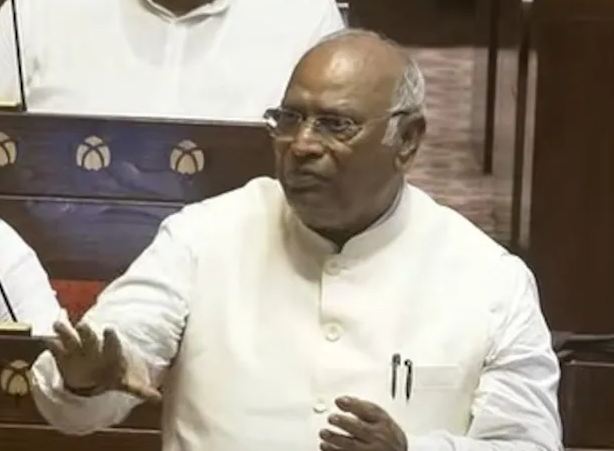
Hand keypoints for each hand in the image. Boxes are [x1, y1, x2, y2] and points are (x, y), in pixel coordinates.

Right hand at [46, 321, 161, 401]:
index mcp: (111, 352)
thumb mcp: (125, 382)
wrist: (95, 373)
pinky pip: (56, 347)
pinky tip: (47, 339)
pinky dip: (52, 344)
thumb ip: (139, 389)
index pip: (112, 343)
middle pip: (90, 337)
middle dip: (87, 332)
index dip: (111, 338)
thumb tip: (158, 398)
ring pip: (71, 337)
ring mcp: (78, 349)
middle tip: (82, 325)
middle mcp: (95, 347)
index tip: (109, 329)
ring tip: (58, 324)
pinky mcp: (63, 355)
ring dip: (65, 332)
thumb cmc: (112, 374)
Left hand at [319, 396, 406, 450]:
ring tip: (324, 433)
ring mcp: (371, 450)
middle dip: (343, 422)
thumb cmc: (388, 435)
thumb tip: (347, 400)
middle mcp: (378, 436)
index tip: (339, 401)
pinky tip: (326, 446)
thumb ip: (367, 410)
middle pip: (359, 428)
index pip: (368, 411)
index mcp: (383, 422)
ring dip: (334, 439)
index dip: (353, 404)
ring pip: (351, 445)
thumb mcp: (383, 419)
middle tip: (331, 418)